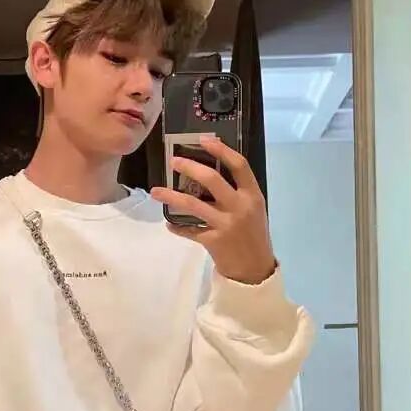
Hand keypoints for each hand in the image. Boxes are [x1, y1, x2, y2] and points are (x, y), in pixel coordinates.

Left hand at [150, 136, 277, 284]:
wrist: (255, 269)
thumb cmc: (253, 235)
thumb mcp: (253, 209)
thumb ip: (237, 192)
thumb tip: (208, 173)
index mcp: (253, 195)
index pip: (239, 165)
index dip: (221, 150)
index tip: (204, 140)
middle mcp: (240, 207)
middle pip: (212, 179)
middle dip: (190, 167)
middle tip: (174, 161)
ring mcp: (226, 224)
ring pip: (193, 204)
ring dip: (171, 196)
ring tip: (155, 191)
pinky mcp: (213, 241)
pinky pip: (189, 230)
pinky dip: (177, 226)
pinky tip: (169, 223)